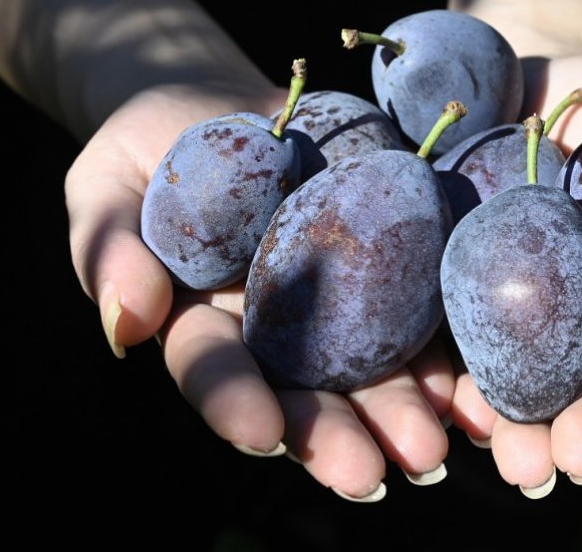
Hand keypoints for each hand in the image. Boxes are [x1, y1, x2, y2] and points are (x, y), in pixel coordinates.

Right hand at [64, 82, 454, 500]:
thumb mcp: (108, 185)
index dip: (235, 402)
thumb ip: (108, 250)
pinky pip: (423, 306)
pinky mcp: (390, 259)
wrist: (227, 107)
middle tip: (372, 473)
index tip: (262, 431)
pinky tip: (474, 384)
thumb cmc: (151, 148)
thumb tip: (125, 323)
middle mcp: (278, 329)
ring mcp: (339, 299)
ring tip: (436, 448)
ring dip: (406, 410)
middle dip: (336, 434)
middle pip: (306, 390)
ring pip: (373, 367)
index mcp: (207, 322)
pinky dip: (450, 348)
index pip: (216, 370)